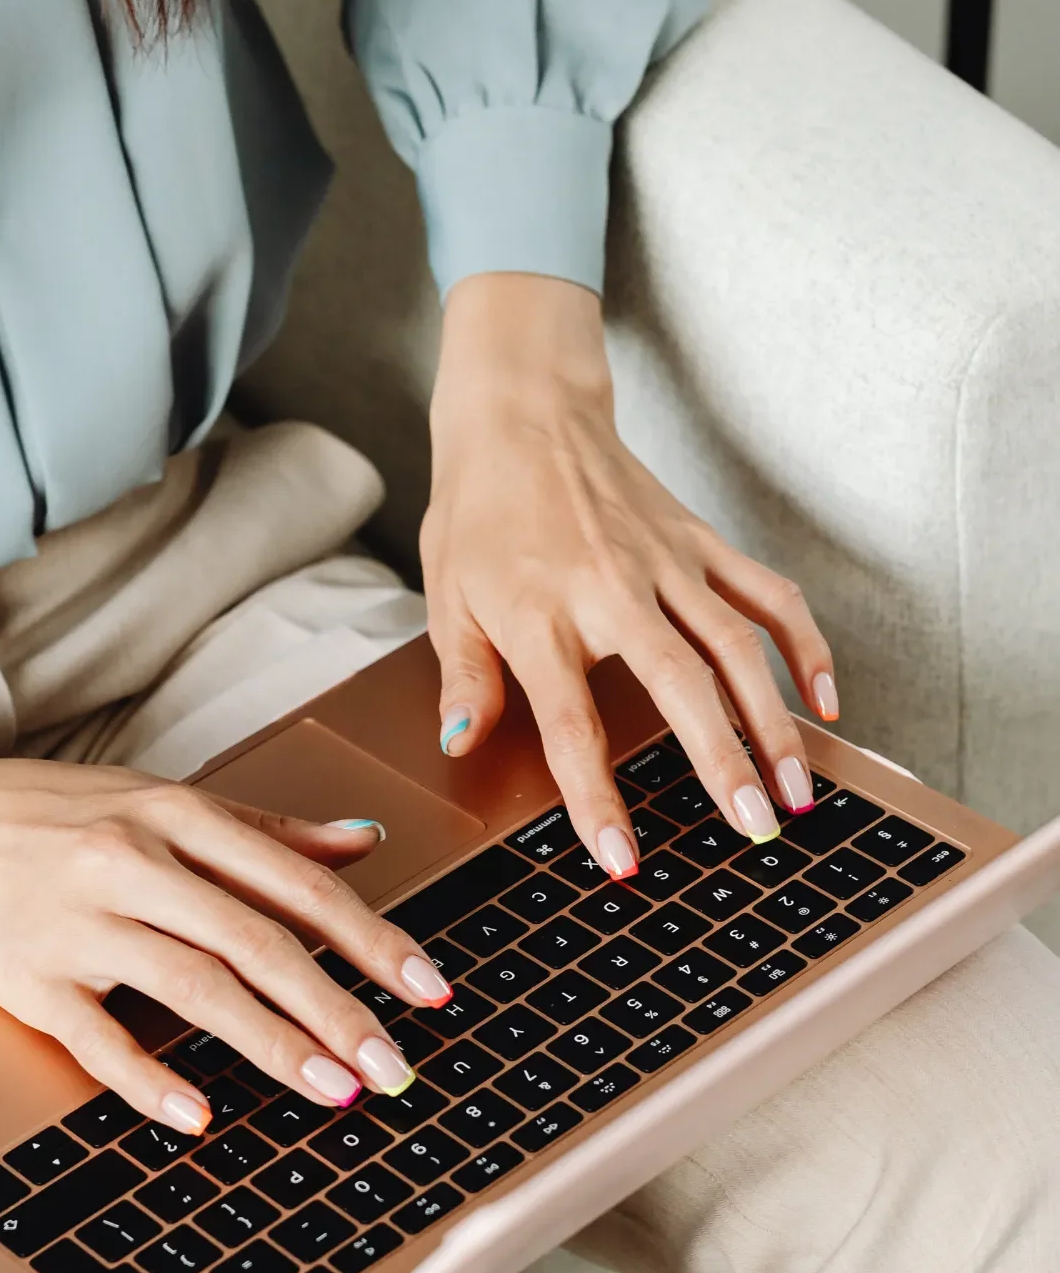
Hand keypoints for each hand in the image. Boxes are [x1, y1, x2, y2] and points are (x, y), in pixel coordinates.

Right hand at [0, 718, 453, 1131]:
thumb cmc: (45, 812)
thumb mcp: (155, 798)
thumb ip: (261, 829)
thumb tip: (361, 840)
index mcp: (173, 812)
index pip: (293, 880)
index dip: (369, 937)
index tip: (427, 987)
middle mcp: (132, 860)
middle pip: (256, 940)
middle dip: (338, 1007)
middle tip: (395, 1065)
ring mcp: (77, 921)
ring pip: (193, 986)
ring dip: (271, 1044)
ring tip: (333, 1090)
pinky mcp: (26, 978)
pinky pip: (97, 1037)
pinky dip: (149, 1077)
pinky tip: (199, 1114)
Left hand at [424, 274, 838, 874]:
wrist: (522, 413)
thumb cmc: (479, 510)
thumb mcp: (447, 598)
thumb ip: (464, 677)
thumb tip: (461, 745)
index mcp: (541, 615)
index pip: (573, 725)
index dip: (597, 798)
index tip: (623, 859)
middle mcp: (612, 590)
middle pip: (681, 688)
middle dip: (723, 765)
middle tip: (756, 831)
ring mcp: (667, 563)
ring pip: (738, 648)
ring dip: (775, 722)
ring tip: (798, 790)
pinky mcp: (700, 542)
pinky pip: (766, 594)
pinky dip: (804, 644)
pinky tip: (825, 698)